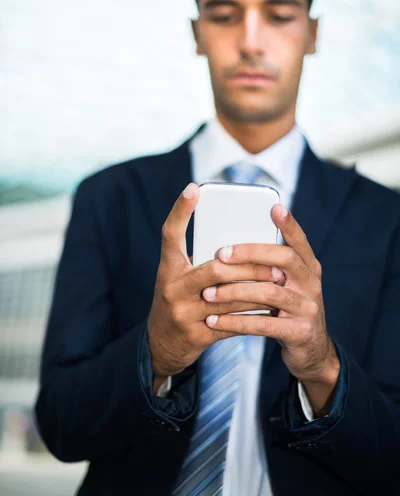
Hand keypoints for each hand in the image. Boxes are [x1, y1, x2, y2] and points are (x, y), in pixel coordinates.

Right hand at [147, 183, 279, 391]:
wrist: (160, 345)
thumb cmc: (177, 299)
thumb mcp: (177, 276)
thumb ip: (197, 258)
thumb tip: (235, 236)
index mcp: (168, 268)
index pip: (170, 234)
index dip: (180, 210)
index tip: (193, 188)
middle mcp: (172, 288)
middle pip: (214, 269)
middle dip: (248, 266)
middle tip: (274, 263)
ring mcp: (184, 313)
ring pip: (229, 298)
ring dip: (258, 289)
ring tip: (279, 281)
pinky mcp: (197, 336)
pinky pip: (232, 323)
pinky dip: (252, 314)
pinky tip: (269, 308)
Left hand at [202, 204, 339, 415]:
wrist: (311, 352)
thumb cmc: (288, 310)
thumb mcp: (288, 285)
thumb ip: (270, 266)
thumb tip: (230, 244)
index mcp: (308, 267)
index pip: (299, 241)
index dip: (289, 225)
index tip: (275, 207)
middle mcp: (312, 283)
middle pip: (285, 259)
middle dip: (251, 253)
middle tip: (220, 254)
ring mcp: (308, 308)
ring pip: (269, 293)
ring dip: (234, 291)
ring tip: (207, 293)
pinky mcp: (298, 333)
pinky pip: (262, 325)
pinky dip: (235, 322)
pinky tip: (213, 320)